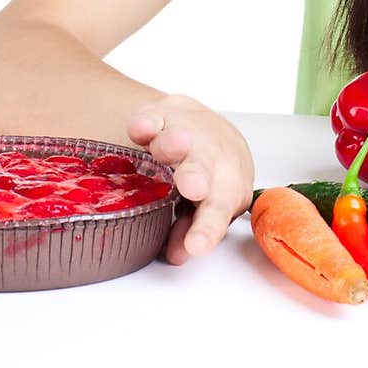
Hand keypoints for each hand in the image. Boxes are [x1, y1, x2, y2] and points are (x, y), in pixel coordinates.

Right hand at [126, 93, 254, 264]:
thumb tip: (179, 254)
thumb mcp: (203, 206)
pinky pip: (154, 116)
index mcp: (226, 188)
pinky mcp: (165, 113)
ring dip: (173, 143)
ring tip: (170, 146)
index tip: (196, 246)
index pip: (218, 211)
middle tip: (194, 186)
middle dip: (196, 177)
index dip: (207, 228)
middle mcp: (212, 158)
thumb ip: (190, 228)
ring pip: (180, 137)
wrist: (211, 131)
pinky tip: (141, 128)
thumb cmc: (209, 178)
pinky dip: (147, 122)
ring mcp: (190, 132)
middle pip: (204, 168)